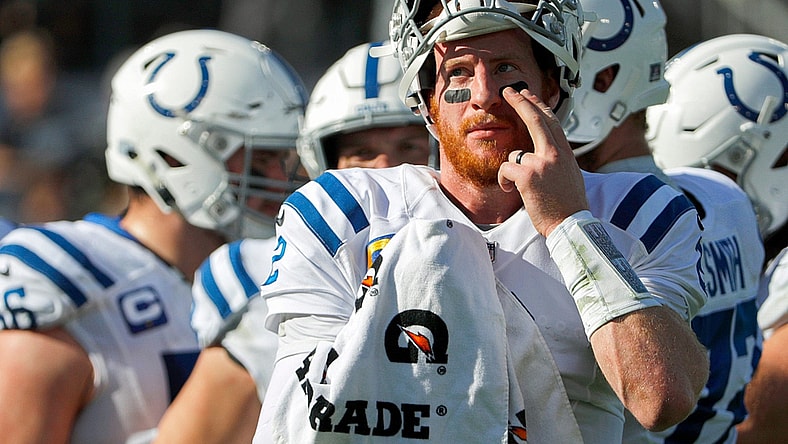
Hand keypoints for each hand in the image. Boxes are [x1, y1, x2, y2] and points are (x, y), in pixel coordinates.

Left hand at [497, 87, 587, 236]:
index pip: (551, 121)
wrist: (570, 225)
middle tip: (508, 91)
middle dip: (520, 101)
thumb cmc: (568, 205)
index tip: (529, 94)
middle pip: (535, 118)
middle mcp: (555, 153)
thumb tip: (546, 152)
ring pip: (515, 154)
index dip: (538, 106)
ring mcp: (541, 162)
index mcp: (565, 153)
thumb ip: (557, 160)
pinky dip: (505, 180)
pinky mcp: (528, 175)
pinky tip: (513, 190)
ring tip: (523, 188)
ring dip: (512, 171)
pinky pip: (505, 169)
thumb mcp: (569, 175)